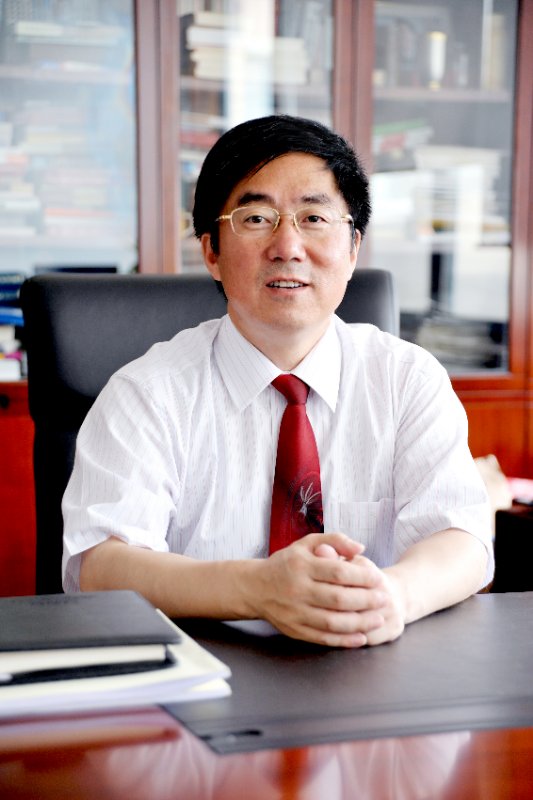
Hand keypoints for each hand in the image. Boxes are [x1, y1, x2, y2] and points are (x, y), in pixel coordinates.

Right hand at [250, 533, 389, 646]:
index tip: (378, 578)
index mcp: (301, 565)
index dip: (362, 576)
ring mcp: (294, 612)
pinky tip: (361, 637)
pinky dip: (344, 640)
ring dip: (360, 623)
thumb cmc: (287, 563)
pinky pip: (322, 638)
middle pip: (338, 598)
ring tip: (378, 619)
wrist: (255, 587)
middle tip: (384, 599)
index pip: (338, 572)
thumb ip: (335, 540)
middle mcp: (297, 589)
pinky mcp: (294, 630)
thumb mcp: (307, 543)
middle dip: (366, 600)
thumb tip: (361, 548)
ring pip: (332, 621)